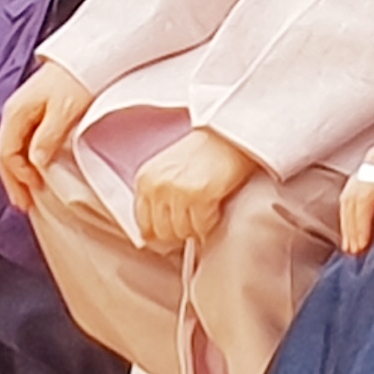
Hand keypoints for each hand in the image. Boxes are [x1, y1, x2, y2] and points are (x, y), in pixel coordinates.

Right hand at [0, 59, 98, 211]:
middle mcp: (15, 112)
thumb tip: (35, 162)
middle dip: (13, 181)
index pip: (5, 153)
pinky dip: (27, 160)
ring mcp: (24, 111)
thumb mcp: (64, 110)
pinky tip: (36, 170)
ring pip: (13, 149)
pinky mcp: (35, 111)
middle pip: (5, 153)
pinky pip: (24, 142)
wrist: (88, 54)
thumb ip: (47, 137)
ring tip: (29, 193)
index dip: (17, 176)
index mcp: (16, 112)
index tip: (33, 192)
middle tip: (24, 205)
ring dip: (19, 172)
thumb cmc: (77, 78)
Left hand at [130, 128, 257, 252]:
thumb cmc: (203, 153)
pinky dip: (211, 222)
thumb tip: (155, 239)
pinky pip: (202, 227)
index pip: (143, 224)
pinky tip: (216, 207)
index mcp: (144, 180)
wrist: (230, 134)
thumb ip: (158, 199)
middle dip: (180, 232)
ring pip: (183, 232)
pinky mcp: (199, 195)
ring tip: (207, 210)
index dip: (160, 235)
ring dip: (197, 227)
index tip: (173, 236)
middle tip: (195, 219)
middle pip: (163, 233)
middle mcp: (156, 186)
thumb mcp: (168, 171)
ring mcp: (176, 191)